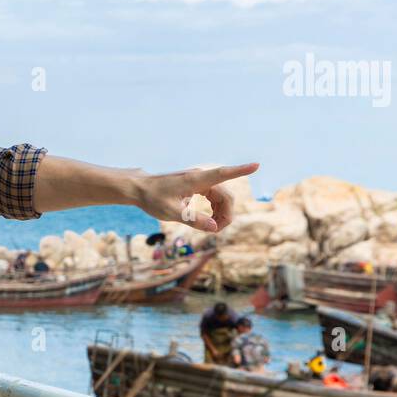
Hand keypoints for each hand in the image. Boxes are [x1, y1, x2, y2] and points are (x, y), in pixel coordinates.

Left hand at [131, 163, 258, 231]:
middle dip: (226, 213)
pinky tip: (207, 220)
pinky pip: (213, 197)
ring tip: (212, 228)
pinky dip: (214, 209)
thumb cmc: (152, 199)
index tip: (256, 165)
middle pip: (225, 195)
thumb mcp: (171, 213)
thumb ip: (194, 220)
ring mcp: (199, 181)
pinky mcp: (196, 185)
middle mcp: (200, 177)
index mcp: (195, 180)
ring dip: (221, 212)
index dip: (240, 170)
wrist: (139, 189)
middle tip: (216, 231)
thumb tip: (215, 228)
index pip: (222, 173)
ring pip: (220, 197)